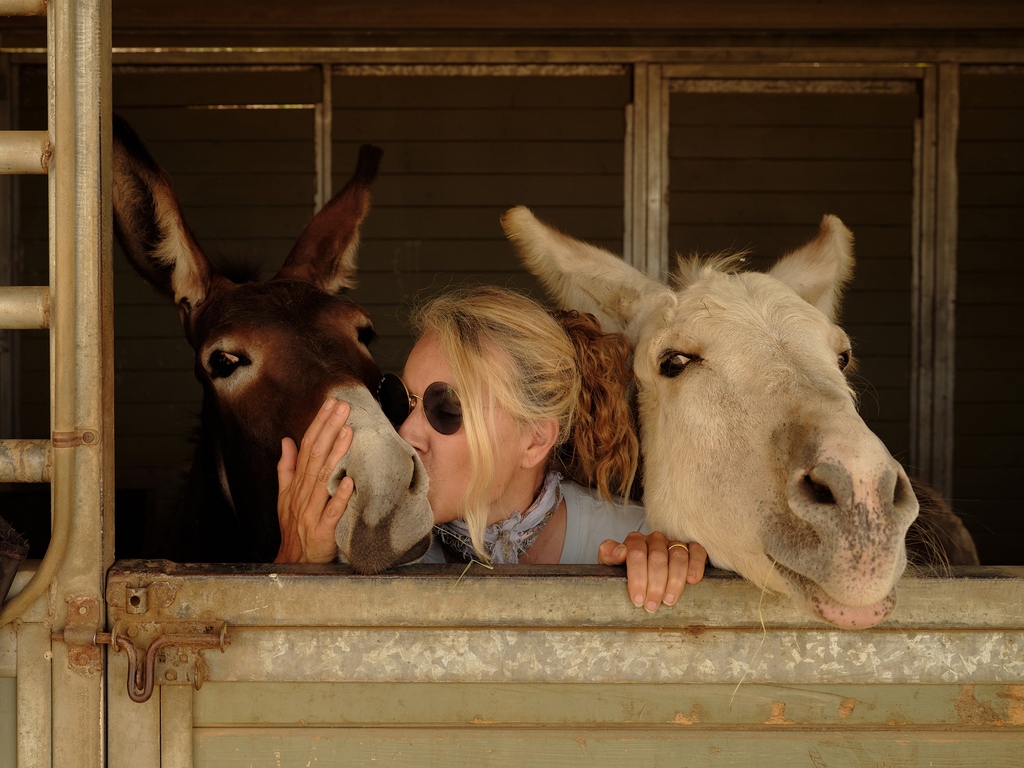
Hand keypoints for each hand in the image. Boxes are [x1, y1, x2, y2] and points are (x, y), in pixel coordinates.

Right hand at [275, 398, 354, 563]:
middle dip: (329, 429)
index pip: (307, 447)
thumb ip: (287, 468)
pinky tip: (351, 481)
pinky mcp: (323, 530)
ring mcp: (312, 511)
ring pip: (323, 478)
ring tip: (348, 431)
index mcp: (297, 483)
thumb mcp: (285, 496)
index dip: (319, 424)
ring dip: (336, 454)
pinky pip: (332, 512)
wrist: (293, 561)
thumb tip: (286, 441)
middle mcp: (303, 493)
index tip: (331, 404)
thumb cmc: (293, 527)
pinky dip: (340, 497)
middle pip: (315, 456)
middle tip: (342, 407)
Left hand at [598, 531, 707, 612]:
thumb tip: (620, 551)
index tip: (637, 600)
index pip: (636, 554)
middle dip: (655, 584)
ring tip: (669, 601)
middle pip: (658, 557)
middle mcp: (655, 539)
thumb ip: (609, 555)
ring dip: (675, 580)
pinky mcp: (691, 548)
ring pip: (678, 555)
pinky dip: (696, 564)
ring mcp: (673, 543)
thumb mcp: (612, 566)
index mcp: (634, 541)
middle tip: (651, 606)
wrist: (643, 578)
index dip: (638, 578)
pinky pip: (697, 550)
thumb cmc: (626, 574)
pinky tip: (692, 580)